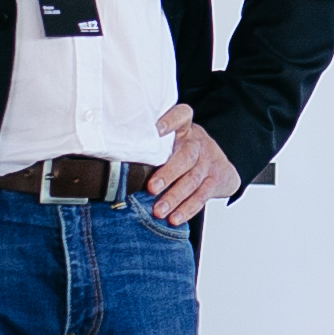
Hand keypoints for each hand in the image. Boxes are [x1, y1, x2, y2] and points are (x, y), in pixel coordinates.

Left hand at [145, 103, 237, 218]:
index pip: (181, 115)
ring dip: (175, 197)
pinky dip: (187, 209)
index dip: (170, 121)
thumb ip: (153, 146)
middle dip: (169, 173)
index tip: (156, 130)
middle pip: (186, 156)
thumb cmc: (183, 153)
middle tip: (152, 188)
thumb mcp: (173, 141)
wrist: (219, 167)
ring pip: (193, 179)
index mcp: (184, 129)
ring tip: (159, 211)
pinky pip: (202, 196)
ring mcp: (209, 162)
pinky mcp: (216, 181)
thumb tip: (114, 164)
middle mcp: (198, 143)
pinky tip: (175, 218)